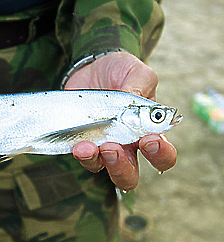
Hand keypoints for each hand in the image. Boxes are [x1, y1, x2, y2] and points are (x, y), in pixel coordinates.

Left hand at [64, 51, 176, 190]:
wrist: (89, 66)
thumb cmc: (119, 71)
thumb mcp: (135, 72)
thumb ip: (139, 88)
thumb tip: (135, 106)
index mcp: (148, 131)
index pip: (162, 155)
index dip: (160, 155)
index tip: (149, 140)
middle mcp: (127, 145)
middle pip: (130, 175)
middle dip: (123, 168)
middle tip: (114, 148)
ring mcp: (103, 145)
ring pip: (104, 170)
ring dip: (98, 162)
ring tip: (91, 146)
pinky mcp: (82, 142)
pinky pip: (83, 157)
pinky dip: (81, 154)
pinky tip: (79, 145)